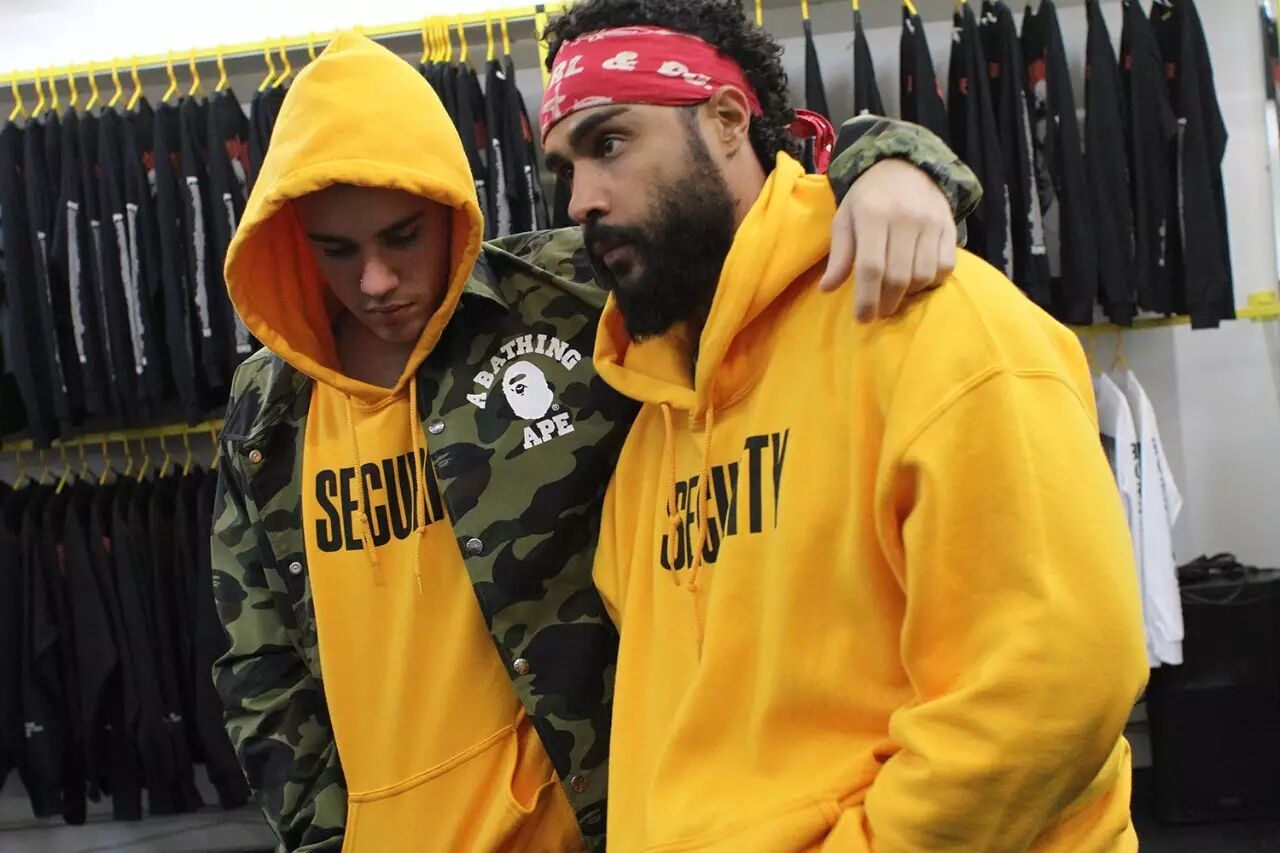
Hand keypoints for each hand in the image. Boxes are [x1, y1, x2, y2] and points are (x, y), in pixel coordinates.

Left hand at [820, 158, 958, 321]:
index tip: (862, 318)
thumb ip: (839, 254)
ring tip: (895, 295)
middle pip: (898, 277)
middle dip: (886, 303)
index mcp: (873, 215)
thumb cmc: (868, 197)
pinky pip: (945, 267)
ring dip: (908, 295)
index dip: (866, 298)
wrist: (906, 165)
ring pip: (923, 276)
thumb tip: (827, 289)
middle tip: (878, 311)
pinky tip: (916, 281)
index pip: (871, 267)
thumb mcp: (845, 218)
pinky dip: (931, 282)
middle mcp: (905, 218)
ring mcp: (931, 223)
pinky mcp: (949, 227)